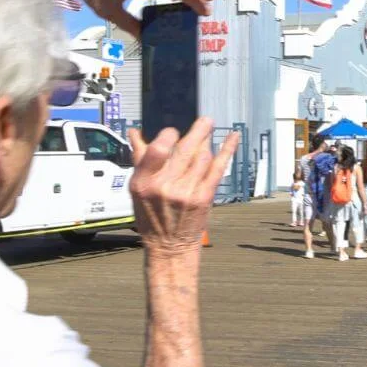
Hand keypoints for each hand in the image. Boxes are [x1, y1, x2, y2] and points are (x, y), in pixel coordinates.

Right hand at [128, 118, 240, 256]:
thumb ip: (139, 158)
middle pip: (185, 149)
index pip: (157, 150)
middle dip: (198, 131)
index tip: (173, 131)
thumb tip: (134, 132)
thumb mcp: (137, 190)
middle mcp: (165, 187)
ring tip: (208, 134)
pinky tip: (232, 137)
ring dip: (208, 142)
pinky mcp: (204, 197)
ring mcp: (186, 192)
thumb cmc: (151, 217)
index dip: (168, 135)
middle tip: (205, 120)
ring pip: (202, 157)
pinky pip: (218, 168)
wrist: (169, 246)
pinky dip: (227, 150)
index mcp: (144, 182)